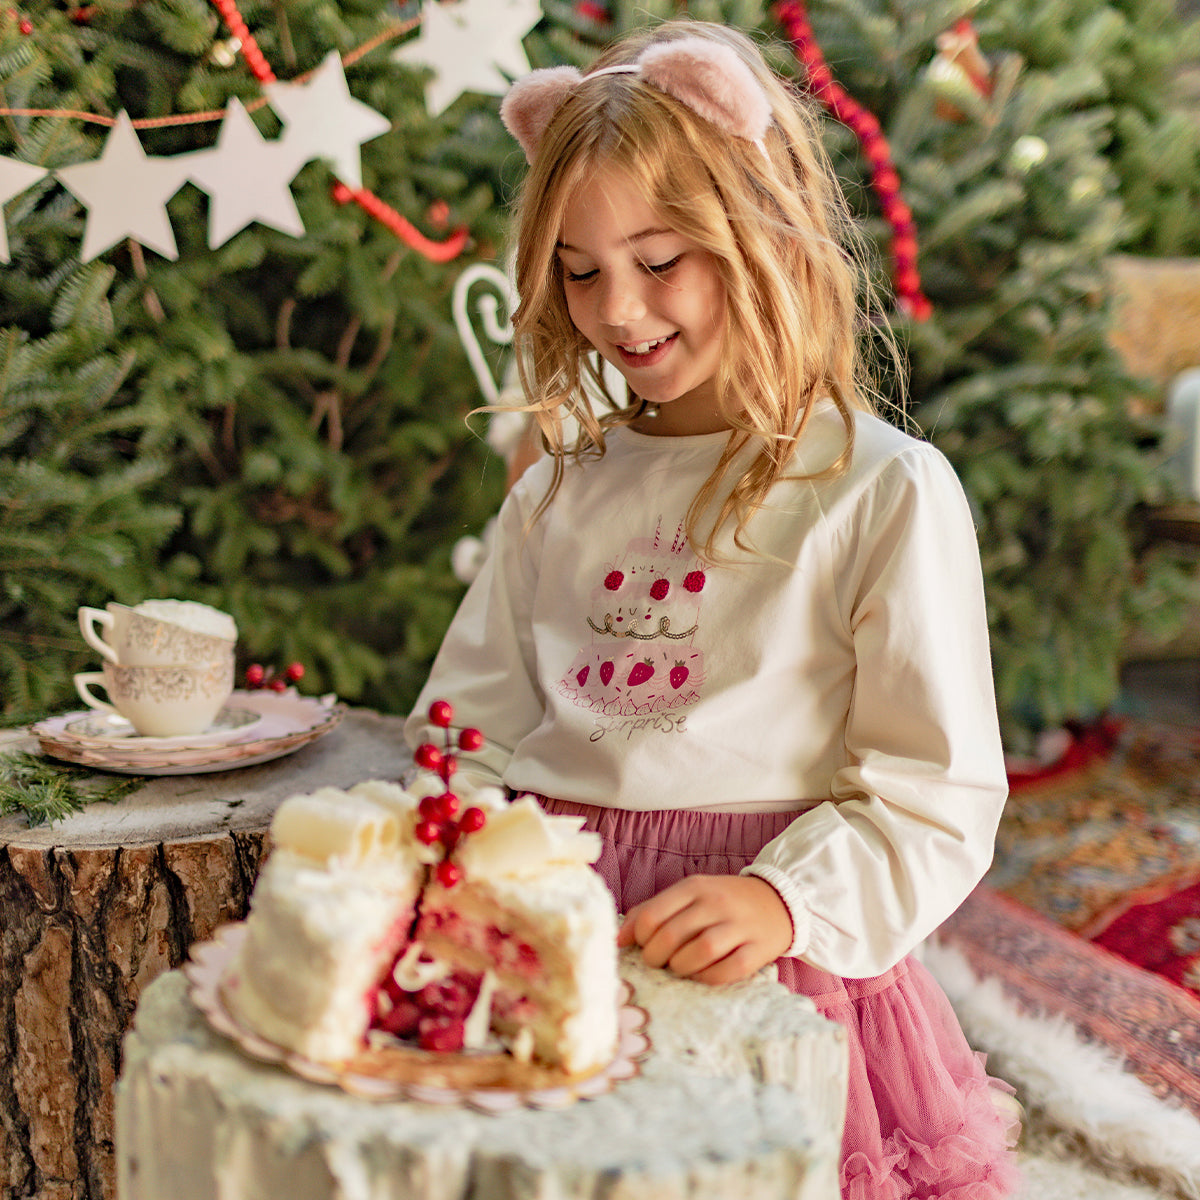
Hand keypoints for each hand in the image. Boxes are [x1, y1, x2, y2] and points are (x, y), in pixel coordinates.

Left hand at [617, 874, 792, 984]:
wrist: (779, 901)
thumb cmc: (722, 902)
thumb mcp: (688, 894)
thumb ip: (652, 910)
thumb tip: (618, 938)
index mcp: (694, 887)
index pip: (652, 915)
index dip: (640, 938)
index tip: (643, 945)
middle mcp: (716, 903)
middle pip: (673, 935)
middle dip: (656, 957)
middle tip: (657, 962)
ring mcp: (739, 926)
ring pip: (701, 951)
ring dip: (681, 967)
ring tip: (678, 968)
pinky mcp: (758, 950)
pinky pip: (728, 969)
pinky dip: (708, 977)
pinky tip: (701, 975)